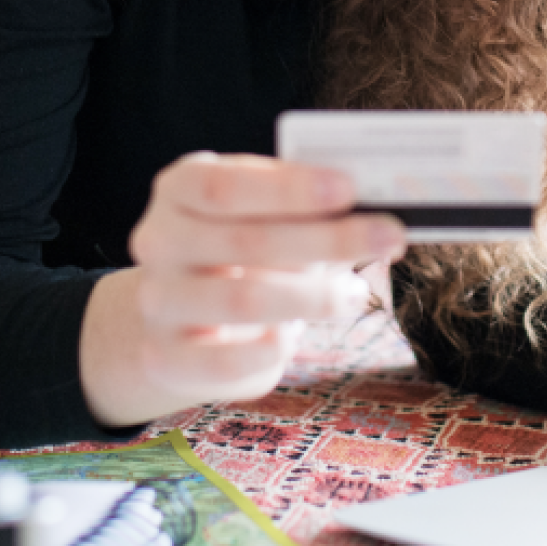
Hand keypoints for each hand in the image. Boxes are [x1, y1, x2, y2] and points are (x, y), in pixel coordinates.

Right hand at [80, 153, 407, 427]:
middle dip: (327, 239)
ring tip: (353, 293)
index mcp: (178, 188)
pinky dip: (271, 347)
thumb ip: (307, 204)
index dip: (288, 188)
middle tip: (389, 237)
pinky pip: (224, 359)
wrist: (184, 313)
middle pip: (244, 242)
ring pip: (240, 299)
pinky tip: (294, 334)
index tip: (349, 188)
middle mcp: (158, 241)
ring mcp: (158, 301)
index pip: (224, 186)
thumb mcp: (266, 212)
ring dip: (311, 297)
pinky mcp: (165, 357)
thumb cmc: (245, 248)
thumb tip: (376, 204)